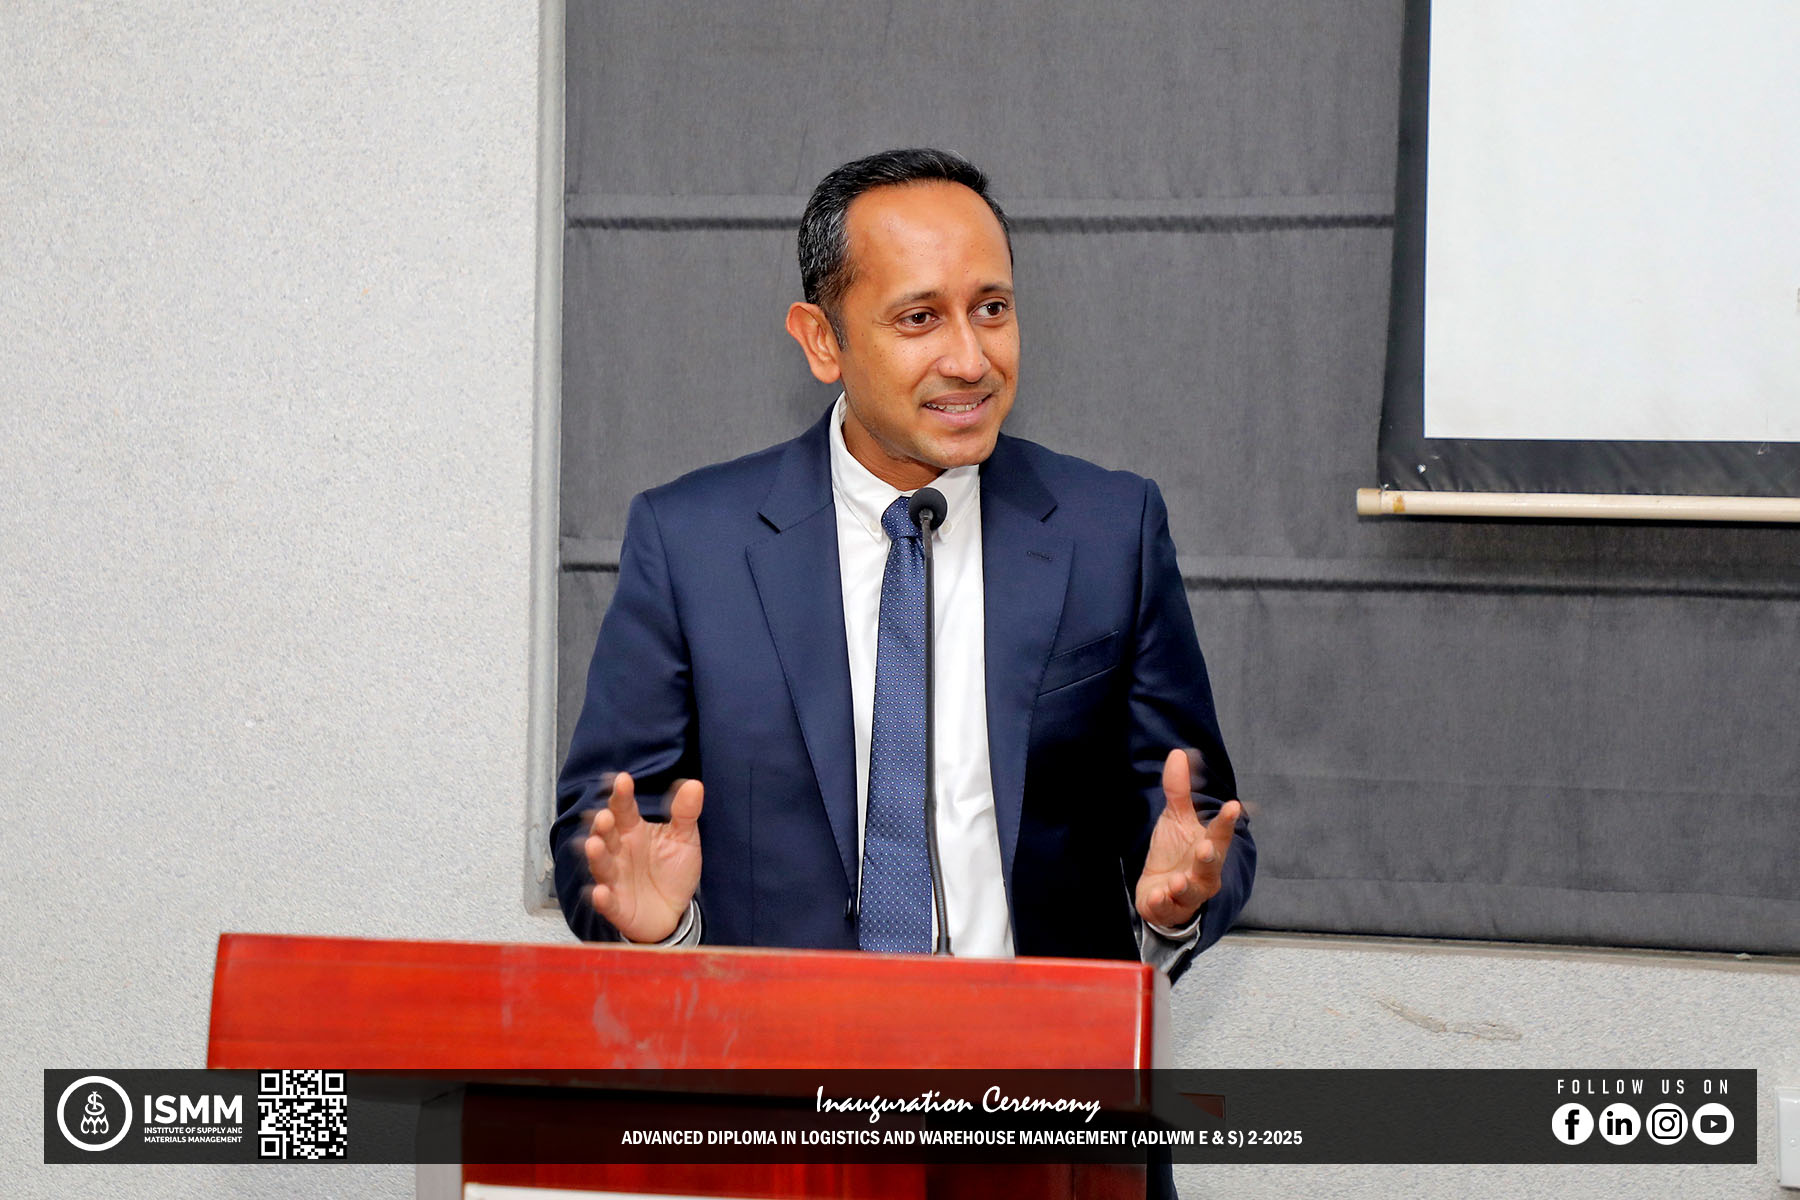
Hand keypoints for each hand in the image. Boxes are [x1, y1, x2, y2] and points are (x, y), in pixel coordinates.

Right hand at [583, 771, 703, 942]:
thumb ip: (685, 812)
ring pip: (601, 864)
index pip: (623, 808)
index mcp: (632, 830)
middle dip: (602, 825)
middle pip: (605, 834)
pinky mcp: (616, 906)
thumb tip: (694, 784)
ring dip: (596, 855)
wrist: (675, 910)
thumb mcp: (685, 838)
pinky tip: (600, 892)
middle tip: (605, 816)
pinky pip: (607, 902)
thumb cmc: (673, 869)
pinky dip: (602, 898)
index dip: (621, 794)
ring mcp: (614, 878)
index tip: (621, 779)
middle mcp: (618, 851)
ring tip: (594, 845)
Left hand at [1135, 748, 1240, 929]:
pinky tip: (1158, 895)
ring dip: (1185, 886)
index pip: (1220, 833)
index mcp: (1209, 848)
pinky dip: (1162, 903)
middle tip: (1206, 847)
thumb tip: (1180, 753)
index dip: (1226, 821)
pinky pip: (1166, 909)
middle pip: (1211, 866)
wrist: (1159, 892)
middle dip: (1210, 858)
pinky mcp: (1167, 908)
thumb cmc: (1175, 853)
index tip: (1234, 805)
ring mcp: (1187, 893)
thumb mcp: (1176, 819)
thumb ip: (1179, 790)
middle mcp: (1204, 873)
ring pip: (1191, 892)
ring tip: (1177, 880)